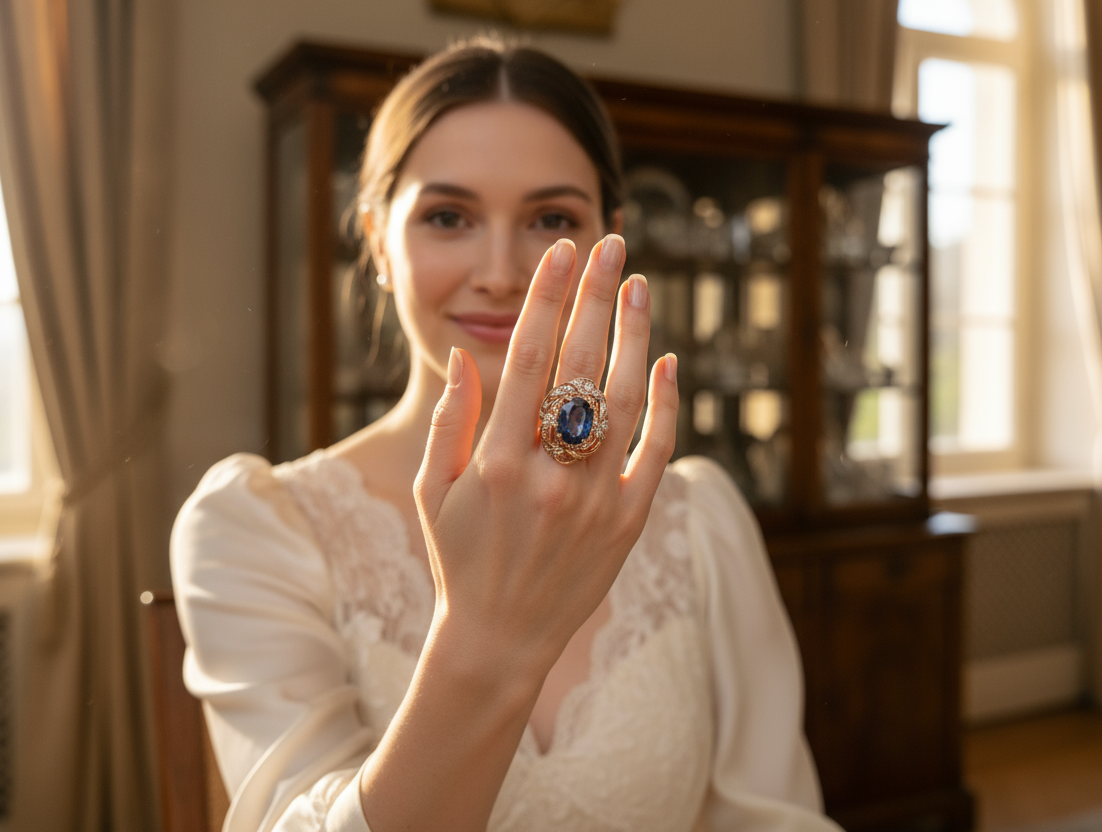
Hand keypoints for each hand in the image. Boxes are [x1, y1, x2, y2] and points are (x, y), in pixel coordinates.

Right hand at [414, 232, 678, 671]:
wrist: (501, 639)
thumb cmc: (460, 558)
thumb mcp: (434, 491)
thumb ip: (450, 421)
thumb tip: (471, 354)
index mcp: (496, 463)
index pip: (529, 358)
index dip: (548, 297)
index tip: (562, 251)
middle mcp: (549, 477)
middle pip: (580, 365)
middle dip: (596, 297)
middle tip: (609, 243)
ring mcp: (594, 500)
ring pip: (623, 400)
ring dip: (635, 337)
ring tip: (640, 285)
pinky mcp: (627, 523)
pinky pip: (655, 453)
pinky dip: (664, 406)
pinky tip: (666, 362)